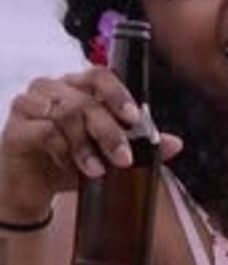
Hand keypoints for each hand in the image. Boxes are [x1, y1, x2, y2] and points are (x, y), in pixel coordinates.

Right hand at [0, 67, 181, 219]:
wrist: (29, 190)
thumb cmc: (66, 163)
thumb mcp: (106, 155)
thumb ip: (139, 145)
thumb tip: (175, 143)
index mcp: (77, 86)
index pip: (100, 75)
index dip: (119, 94)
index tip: (136, 119)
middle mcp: (53, 88)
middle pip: (86, 98)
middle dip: (110, 131)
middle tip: (124, 158)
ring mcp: (30, 105)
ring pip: (66, 113)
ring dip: (87, 145)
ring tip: (98, 170)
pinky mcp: (15, 128)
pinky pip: (44, 132)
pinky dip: (63, 151)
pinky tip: (71, 167)